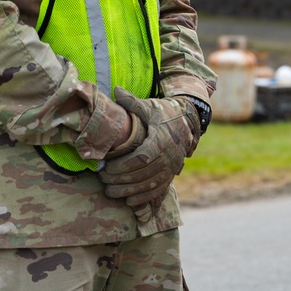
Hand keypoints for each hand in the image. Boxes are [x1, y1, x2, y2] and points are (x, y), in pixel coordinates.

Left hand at [101, 89, 200, 209]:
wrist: (187, 121)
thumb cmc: (163, 113)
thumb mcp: (148, 106)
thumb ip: (131, 102)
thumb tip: (115, 90)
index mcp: (161, 139)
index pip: (141, 158)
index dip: (122, 166)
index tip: (106, 168)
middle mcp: (169, 156)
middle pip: (143, 174)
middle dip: (121, 181)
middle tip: (103, 181)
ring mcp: (172, 167)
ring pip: (149, 185)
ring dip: (129, 192)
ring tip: (111, 192)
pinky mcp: (172, 175)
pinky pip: (158, 190)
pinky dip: (143, 198)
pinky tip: (129, 201)